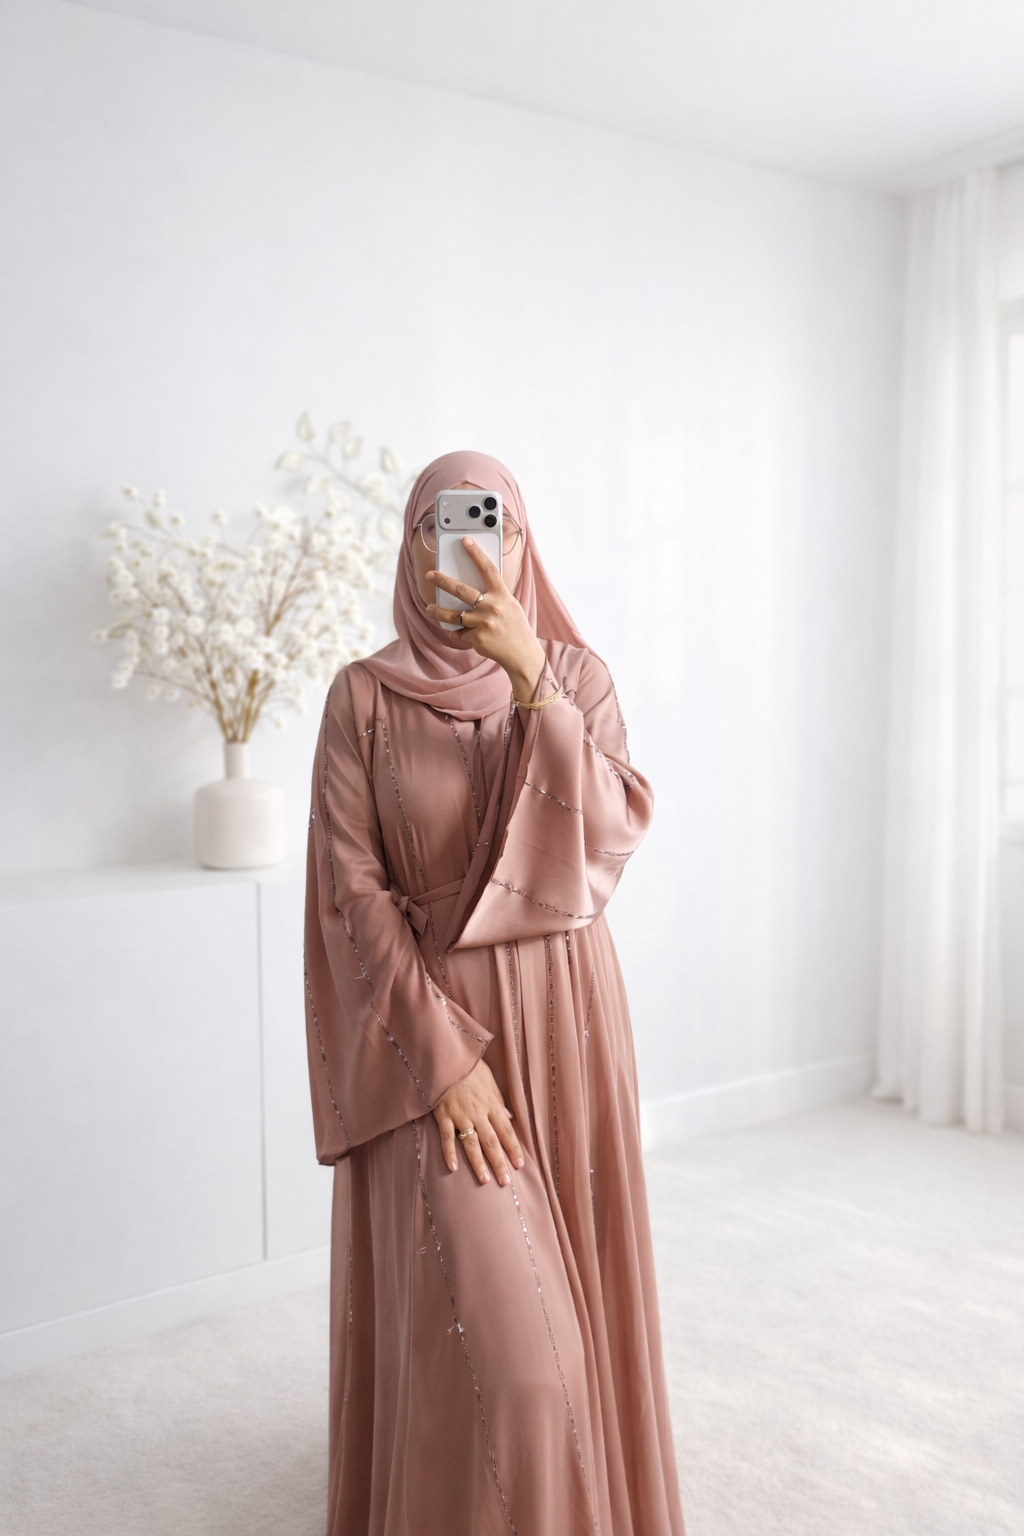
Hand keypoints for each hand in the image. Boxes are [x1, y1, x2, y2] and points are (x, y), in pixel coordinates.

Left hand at [427, 538, 545, 702]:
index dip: (476, 553)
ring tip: (430, 609)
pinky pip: (460, 633)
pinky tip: (461, 633)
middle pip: (461, 590)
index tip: (465, 541)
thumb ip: (494, 596)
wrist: (522, 654)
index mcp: (502, 595)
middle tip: (430, 575)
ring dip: (438, 612)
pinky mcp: (477, 638)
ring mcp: (483, 623)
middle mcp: (492, 607)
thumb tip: (472, 586)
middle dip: (442, 581)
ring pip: (453, 615)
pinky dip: (458, 633)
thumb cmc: (515, 627)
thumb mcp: (510, 605)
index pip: (487, 569)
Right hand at [432, 1057, 524, 1186]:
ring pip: (471, 1143)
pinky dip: (449, 1153)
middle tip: (505, 1182)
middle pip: (491, 1141)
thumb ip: (499, 1099)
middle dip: (499, 1162)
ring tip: (485, 1180)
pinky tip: (453, 1168)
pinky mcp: (443, 1115)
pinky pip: (446, 1137)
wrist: (445, 1057)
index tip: (519, 1164)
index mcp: (491, 1104)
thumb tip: (509, 1116)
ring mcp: (460, 1115)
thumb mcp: (489, 1079)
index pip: (506, 1130)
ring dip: (478, 1163)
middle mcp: (478, 1112)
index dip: (513, 1148)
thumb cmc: (468, 1066)